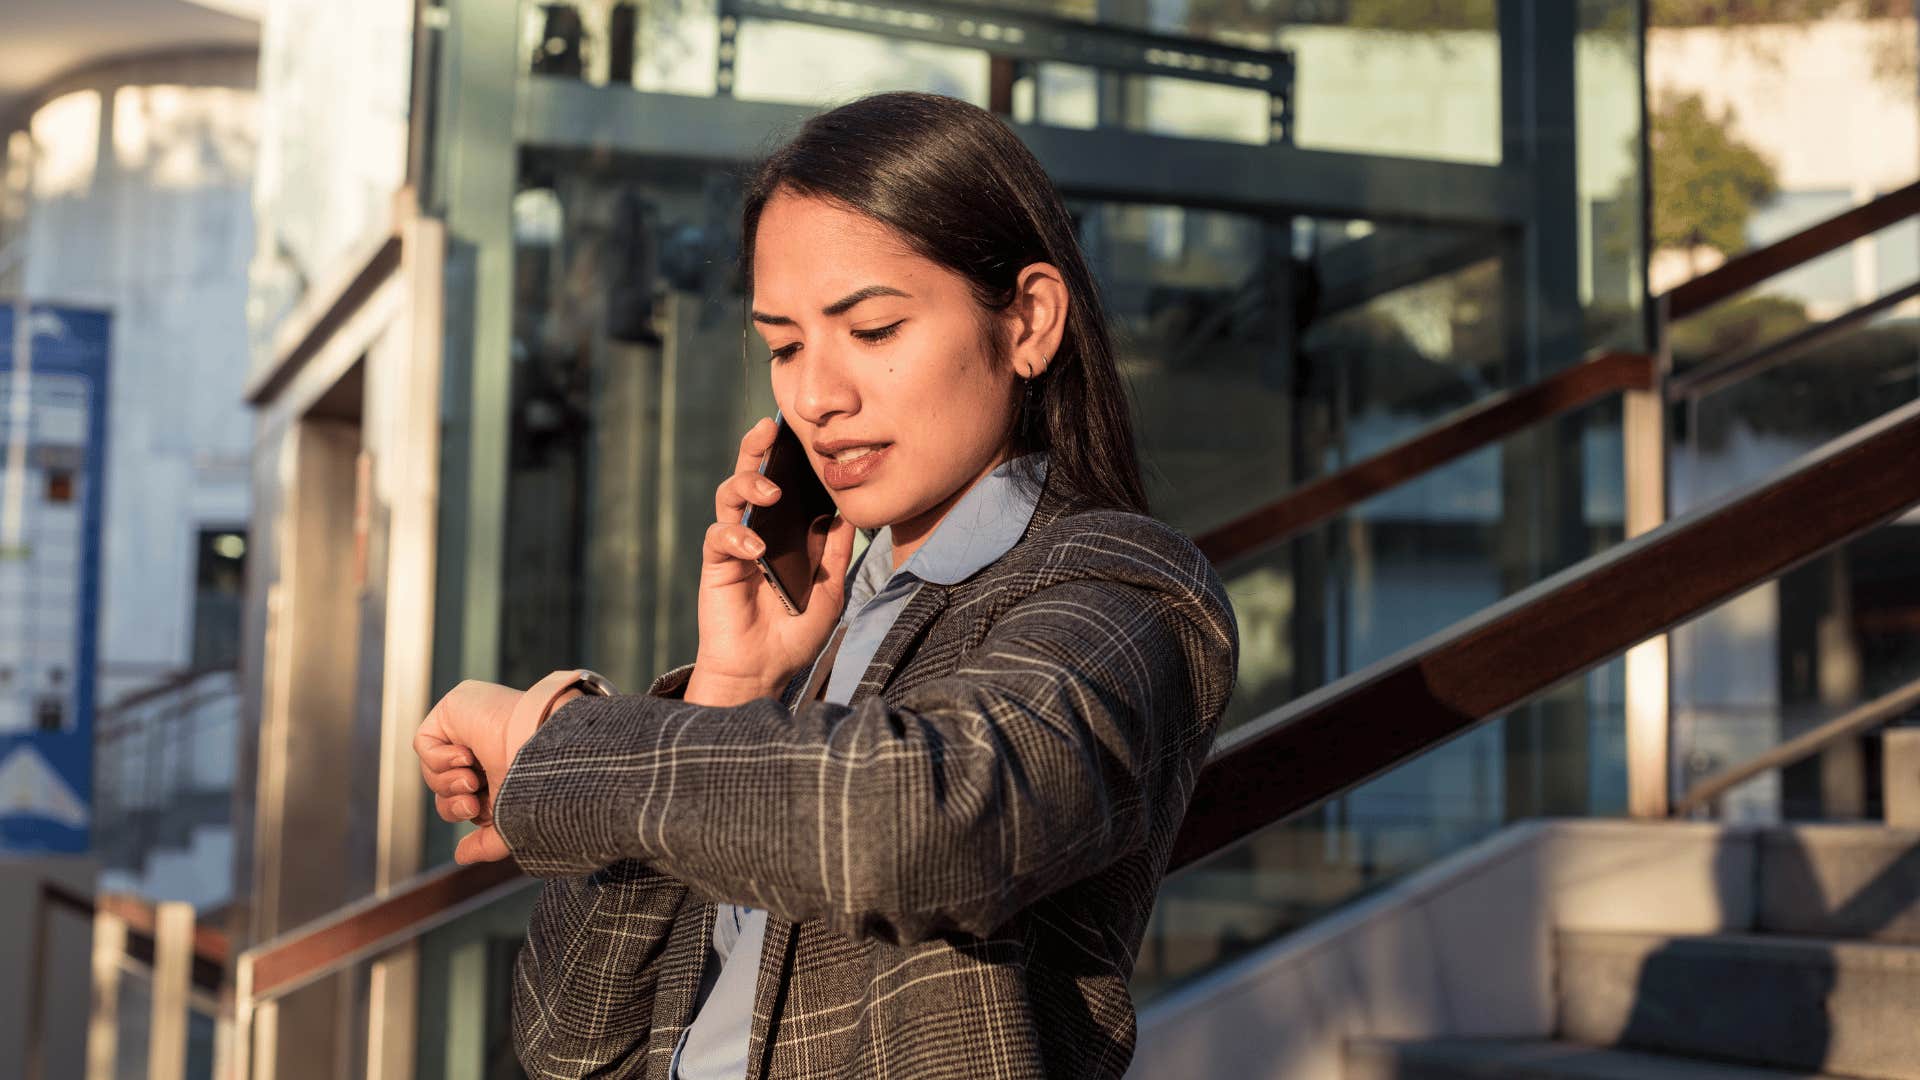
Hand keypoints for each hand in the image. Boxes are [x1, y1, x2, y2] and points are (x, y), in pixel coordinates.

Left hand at [413, 678, 540, 863]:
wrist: (546, 749)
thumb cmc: (541, 783)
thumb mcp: (510, 823)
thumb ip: (487, 843)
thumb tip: (460, 856)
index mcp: (501, 769)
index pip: (463, 797)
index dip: (462, 810)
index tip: (479, 811)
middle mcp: (485, 747)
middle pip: (444, 787)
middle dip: (453, 802)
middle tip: (472, 803)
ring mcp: (469, 726)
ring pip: (432, 769)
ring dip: (448, 782)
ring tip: (471, 779)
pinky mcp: (454, 708)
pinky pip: (424, 743)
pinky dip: (439, 759)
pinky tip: (466, 756)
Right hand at [688, 417, 855, 704]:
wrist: (764, 670)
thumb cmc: (794, 633)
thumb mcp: (829, 591)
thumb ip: (834, 554)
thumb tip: (845, 513)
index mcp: (785, 532)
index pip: (784, 484)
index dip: (787, 457)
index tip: (800, 431)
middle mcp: (757, 530)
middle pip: (750, 477)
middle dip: (755, 448)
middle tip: (767, 428)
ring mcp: (735, 544)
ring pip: (728, 496)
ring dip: (747, 486)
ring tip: (770, 493)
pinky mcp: (717, 564)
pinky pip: (718, 537)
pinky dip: (736, 535)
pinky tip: (755, 547)